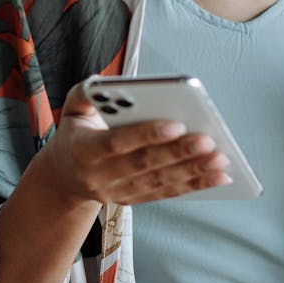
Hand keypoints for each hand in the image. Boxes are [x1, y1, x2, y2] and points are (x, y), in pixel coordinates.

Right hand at [40, 81, 231, 205]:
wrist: (63, 179)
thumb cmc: (74, 137)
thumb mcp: (70, 112)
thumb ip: (83, 94)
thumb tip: (101, 82)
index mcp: (84, 150)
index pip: (117, 143)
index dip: (146, 134)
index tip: (176, 124)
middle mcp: (100, 176)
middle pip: (144, 165)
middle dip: (179, 152)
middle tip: (208, 140)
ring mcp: (117, 192)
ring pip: (160, 182)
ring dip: (193, 172)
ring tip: (220, 159)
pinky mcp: (133, 199)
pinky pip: (166, 193)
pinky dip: (195, 186)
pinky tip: (217, 177)